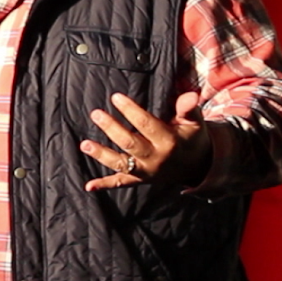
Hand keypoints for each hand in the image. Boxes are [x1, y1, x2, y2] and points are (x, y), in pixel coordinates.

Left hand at [79, 92, 211, 191]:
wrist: (197, 166)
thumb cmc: (191, 138)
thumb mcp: (195, 123)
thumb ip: (189, 108)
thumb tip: (191, 94)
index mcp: (169, 142)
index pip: (147, 125)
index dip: (130, 111)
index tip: (115, 97)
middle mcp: (156, 159)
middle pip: (130, 144)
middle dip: (111, 128)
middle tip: (96, 113)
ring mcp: (146, 172)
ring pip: (121, 164)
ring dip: (102, 155)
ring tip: (84, 144)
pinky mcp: (139, 180)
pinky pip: (121, 183)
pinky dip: (104, 184)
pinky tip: (88, 186)